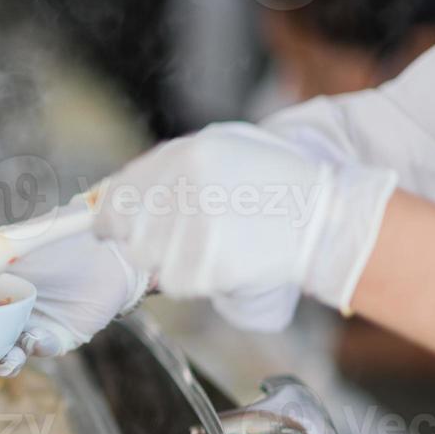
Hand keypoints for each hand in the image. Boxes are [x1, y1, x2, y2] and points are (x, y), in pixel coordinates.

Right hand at [0, 200, 151, 376]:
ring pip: (7, 353)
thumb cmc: (60, 237)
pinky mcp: (57, 338)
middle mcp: (7, 310)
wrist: (108, 247)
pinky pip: (41, 350)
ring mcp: (30, 326)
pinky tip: (38, 339)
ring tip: (8, 358)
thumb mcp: (17, 241)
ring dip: (4, 360)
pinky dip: (37, 347)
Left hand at [92, 123, 397, 326]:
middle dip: (141, 242)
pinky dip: (193, 280)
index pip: (119, 194)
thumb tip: (114, 196)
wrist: (325, 216)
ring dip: (167, 262)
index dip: (108, 217)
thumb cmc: (273, 182)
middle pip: (128, 231)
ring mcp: (201, 225)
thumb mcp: (221, 151)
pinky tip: (222, 263)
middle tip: (168, 243)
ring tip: (207, 248)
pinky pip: (178, 282)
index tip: (108, 229)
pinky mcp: (214, 261)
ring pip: (150, 260)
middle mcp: (188, 186)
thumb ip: (169, 167)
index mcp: (187, 154)